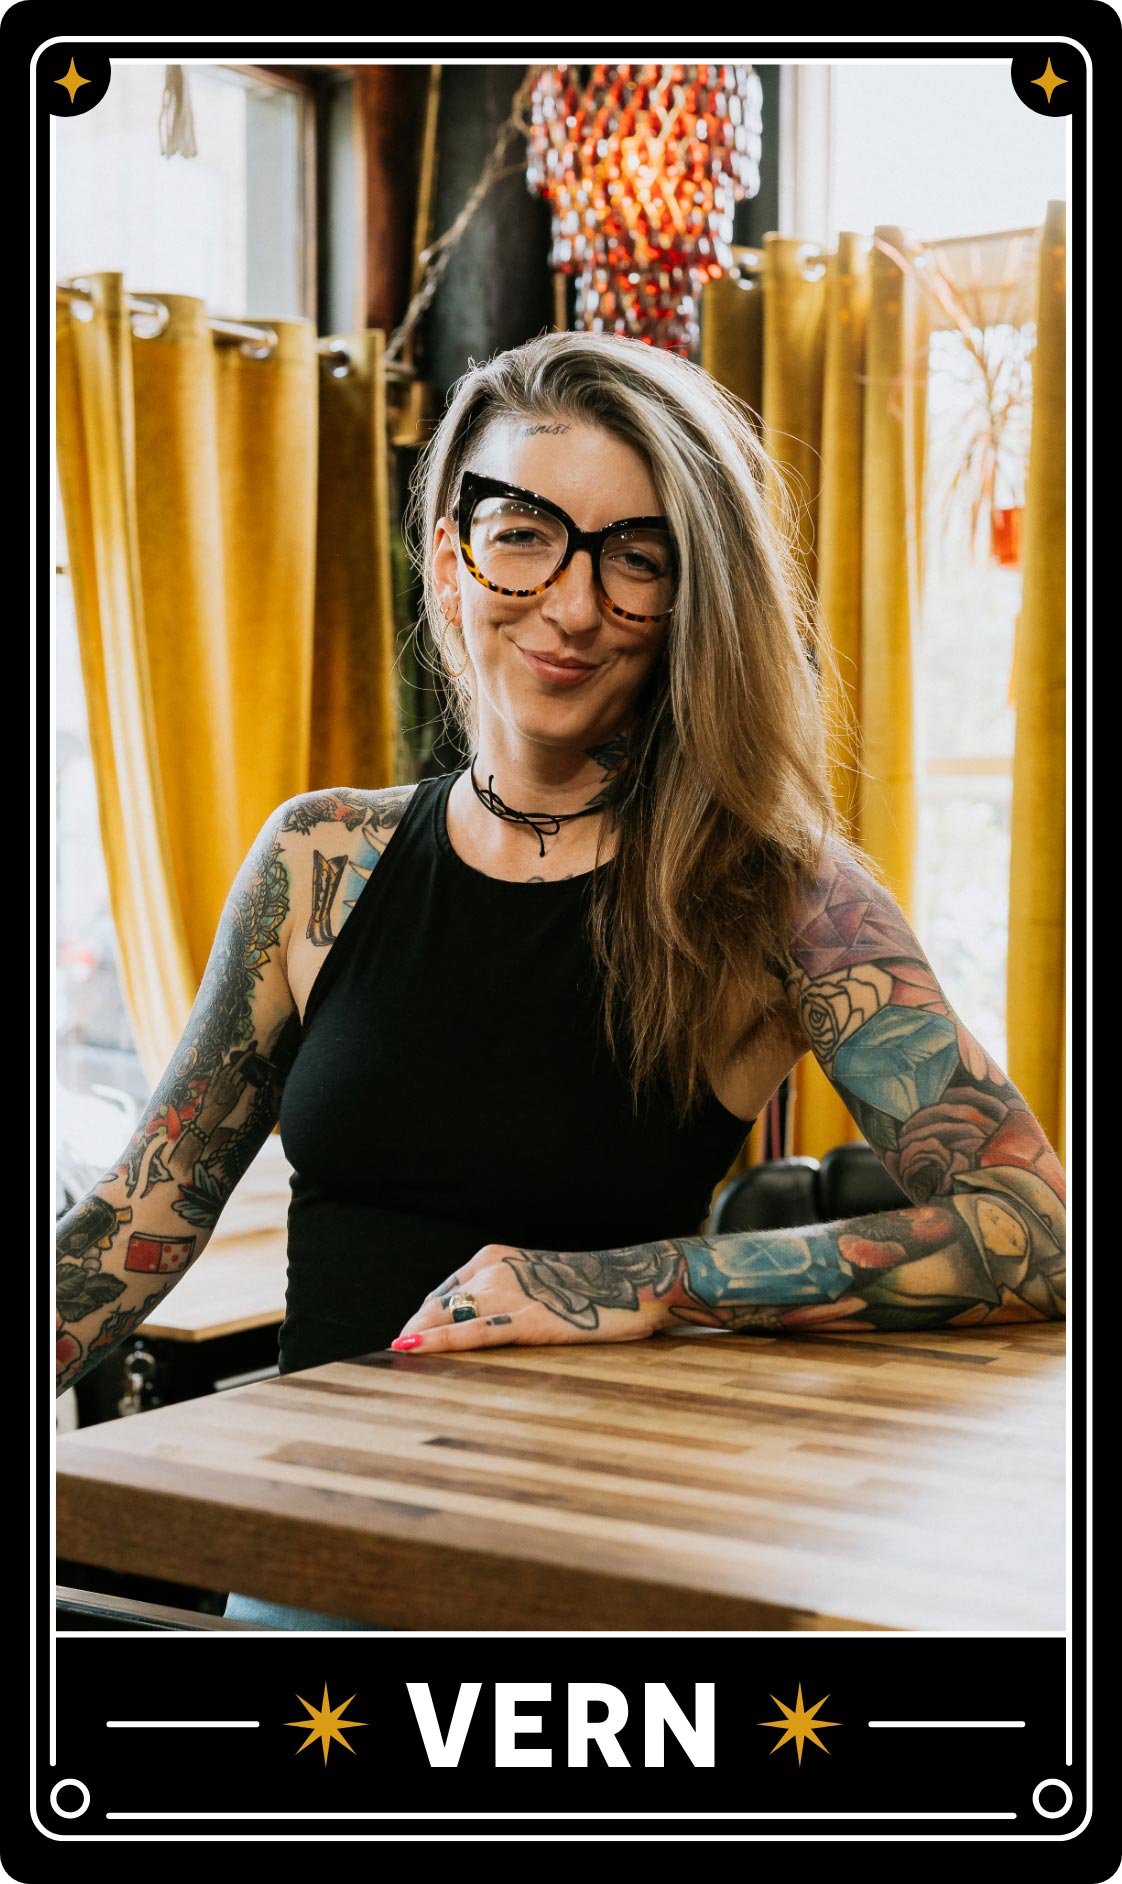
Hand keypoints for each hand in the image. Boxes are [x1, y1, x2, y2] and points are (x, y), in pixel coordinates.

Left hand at [390, 1242, 677, 1353]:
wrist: (635, 1281)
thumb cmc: (589, 1289)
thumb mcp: (535, 1281)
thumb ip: (502, 1296)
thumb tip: (472, 1326)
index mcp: (492, 1258)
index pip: (441, 1294)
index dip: (422, 1322)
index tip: (407, 1344)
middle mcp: (494, 1270)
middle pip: (437, 1307)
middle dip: (415, 1335)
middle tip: (397, 1364)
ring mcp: (510, 1294)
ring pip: (447, 1318)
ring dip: (419, 1341)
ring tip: (397, 1366)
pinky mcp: (528, 1320)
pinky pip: (474, 1333)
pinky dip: (440, 1342)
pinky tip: (414, 1349)